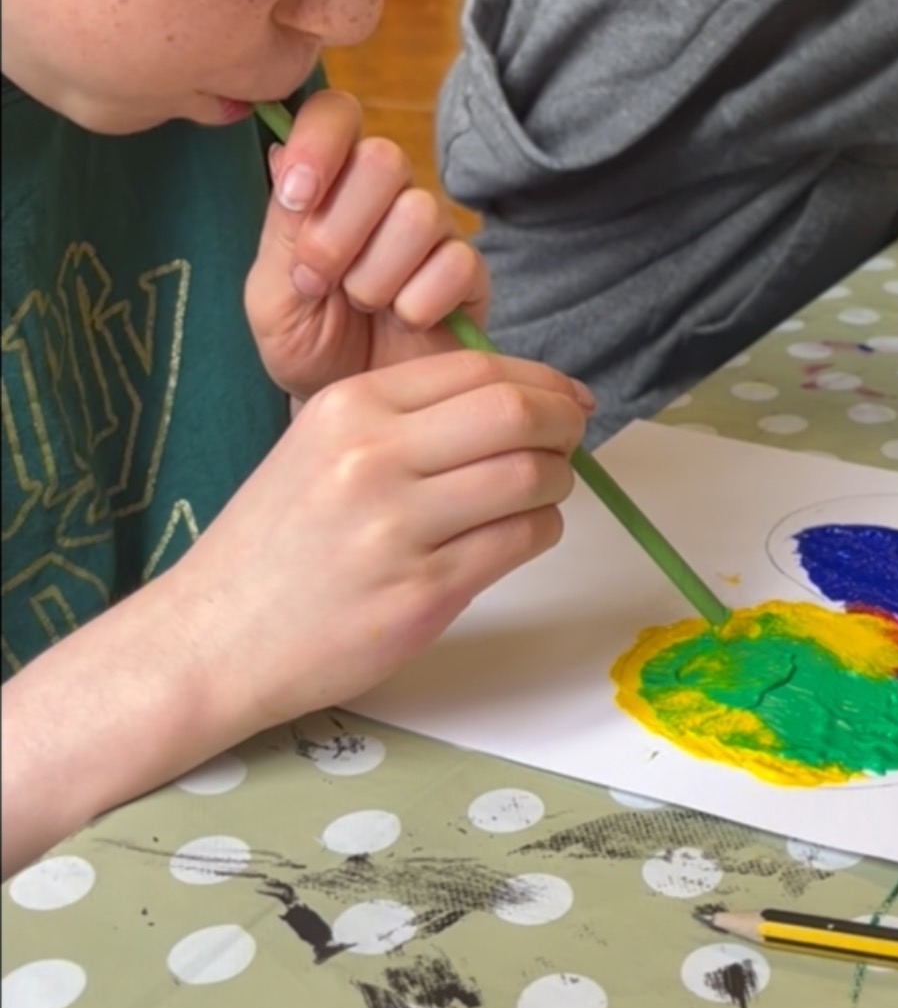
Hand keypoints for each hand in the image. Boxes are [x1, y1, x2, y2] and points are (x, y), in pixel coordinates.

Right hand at [1, 349, 590, 878]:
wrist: (213, 638)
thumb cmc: (272, 544)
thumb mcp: (318, 448)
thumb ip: (404, 420)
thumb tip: (514, 400)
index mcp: (349, 408)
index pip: (476, 369)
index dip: (539, 380)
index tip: (566, 396)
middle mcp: (374, 458)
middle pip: (514, 413)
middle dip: (563, 422)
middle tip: (573, 437)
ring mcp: (399, 528)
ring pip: (528, 478)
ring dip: (557, 481)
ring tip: (546, 490)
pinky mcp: (423, 593)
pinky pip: (518, 542)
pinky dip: (540, 531)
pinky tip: (521, 533)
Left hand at [246, 89, 486, 399]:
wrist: (355, 416)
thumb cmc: (307, 347)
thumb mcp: (271, 296)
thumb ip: (282, 228)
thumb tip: (282, 152)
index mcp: (329, 184)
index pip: (335, 114)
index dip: (320, 143)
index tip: (297, 199)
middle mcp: (385, 196)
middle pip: (384, 157)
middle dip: (340, 228)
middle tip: (319, 280)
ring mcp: (433, 231)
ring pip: (419, 211)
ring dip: (375, 274)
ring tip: (361, 307)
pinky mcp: (470, 273)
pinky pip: (455, 263)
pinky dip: (418, 303)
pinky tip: (403, 323)